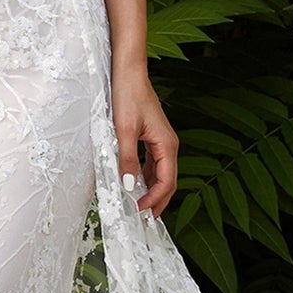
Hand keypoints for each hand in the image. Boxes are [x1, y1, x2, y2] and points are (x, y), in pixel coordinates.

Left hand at [111, 66, 177, 218]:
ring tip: (139, 207)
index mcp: (167, 145)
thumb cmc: (128, 96)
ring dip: (152, 191)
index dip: (154, 201)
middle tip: (144, 220)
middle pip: (168, 181)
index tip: (139, 213)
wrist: (128, 72)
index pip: (166, 182)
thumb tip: (129, 186)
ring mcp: (161, 141)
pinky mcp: (152, 137)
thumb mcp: (123, 130)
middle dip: (158, 202)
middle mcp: (169, 144)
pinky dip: (147, 178)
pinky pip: (154, 164)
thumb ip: (127, 159)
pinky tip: (135, 184)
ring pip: (161, 174)